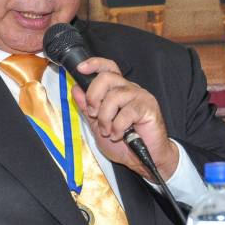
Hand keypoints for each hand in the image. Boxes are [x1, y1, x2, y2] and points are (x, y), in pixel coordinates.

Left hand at [71, 57, 178, 179]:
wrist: (144, 159)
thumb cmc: (124, 143)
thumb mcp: (98, 126)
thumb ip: (87, 108)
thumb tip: (76, 90)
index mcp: (118, 90)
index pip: (108, 68)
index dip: (94, 64)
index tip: (80, 69)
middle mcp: (129, 89)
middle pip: (107, 77)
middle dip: (94, 96)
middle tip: (94, 114)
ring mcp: (140, 97)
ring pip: (115, 96)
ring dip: (105, 117)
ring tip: (108, 131)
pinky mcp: (149, 108)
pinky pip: (127, 112)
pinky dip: (118, 127)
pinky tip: (119, 135)